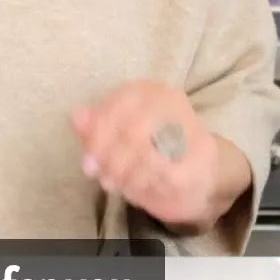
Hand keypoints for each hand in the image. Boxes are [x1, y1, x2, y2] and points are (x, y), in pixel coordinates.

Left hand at [71, 80, 230, 230]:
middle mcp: (171, 101)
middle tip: (102, 179)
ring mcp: (191, 128)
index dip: (97, 137)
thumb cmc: (152, 151)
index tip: (87, 164)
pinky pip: (166, 173)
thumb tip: (77, 115)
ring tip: (117, 185)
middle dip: (111, 160)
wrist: (203, 177)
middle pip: (131, 130)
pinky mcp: (202, 159)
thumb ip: (95, 127)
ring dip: (126, 175)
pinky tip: (138, 190)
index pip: (116, 105)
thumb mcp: (117, 138)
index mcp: (147, 90)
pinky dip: (147, 184)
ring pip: (148, 152)